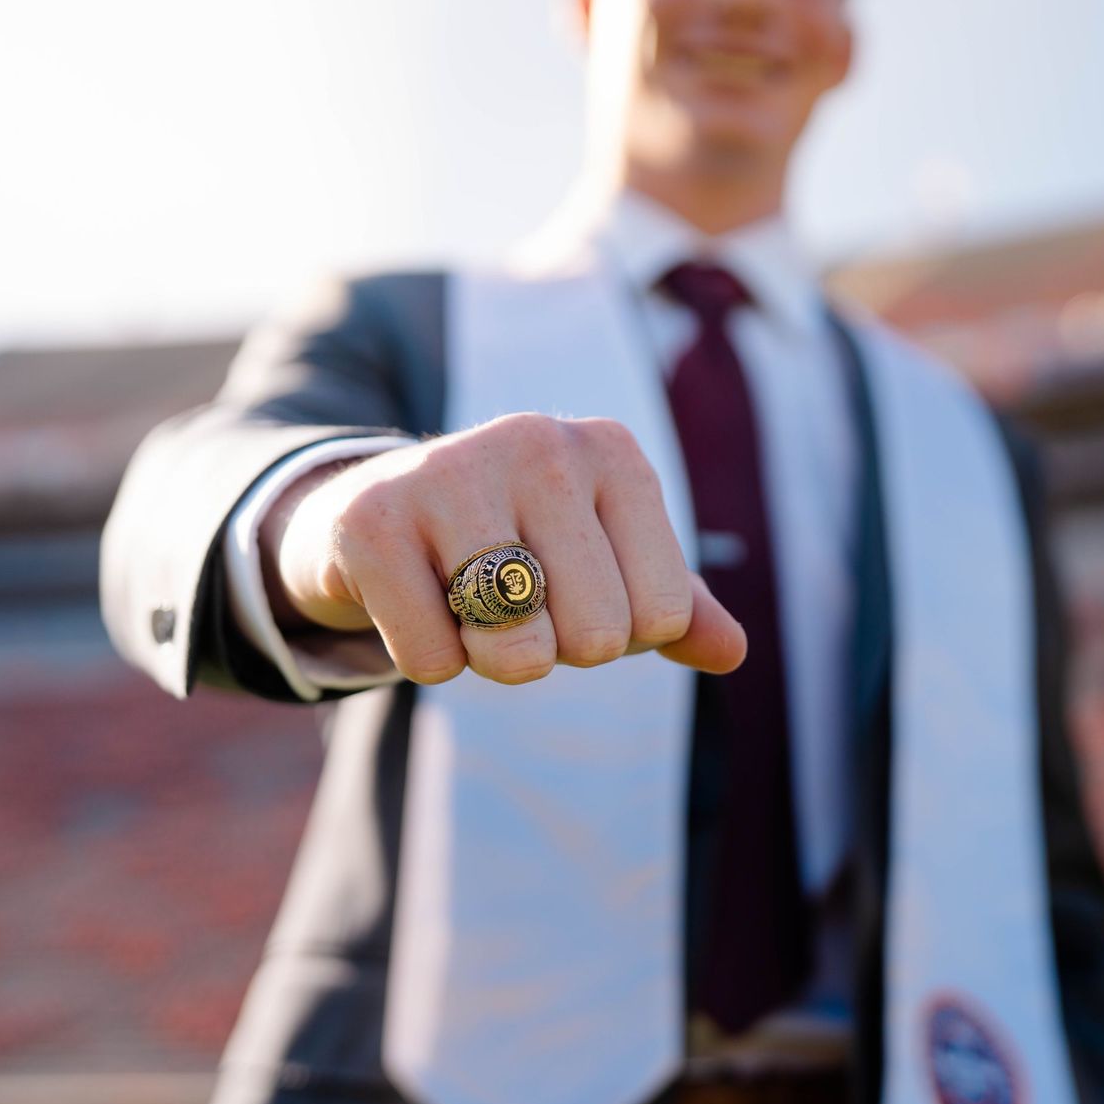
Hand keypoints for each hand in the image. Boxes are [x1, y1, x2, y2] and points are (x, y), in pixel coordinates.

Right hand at [265, 413, 746, 684]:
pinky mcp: (372, 520)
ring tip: (466, 600)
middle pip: (596, 638)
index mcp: (613, 452)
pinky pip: (432, 660)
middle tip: (514, 598)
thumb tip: (731, 652)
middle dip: (554, 648)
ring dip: (491, 657)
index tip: (574, 589)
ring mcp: (451, 472)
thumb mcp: (609, 566)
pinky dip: (427, 659)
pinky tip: (413, 599)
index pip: (662, 615)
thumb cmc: (518, 546)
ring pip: (517, 649)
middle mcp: (539, 442)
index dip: (619, 633)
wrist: (380, 514)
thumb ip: (678, 610)